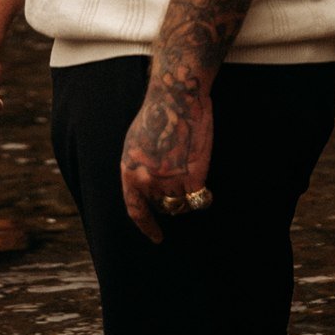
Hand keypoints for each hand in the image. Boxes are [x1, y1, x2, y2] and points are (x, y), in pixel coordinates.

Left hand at [119, 79, 212, 243]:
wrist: (175, 97)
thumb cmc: (157, 115)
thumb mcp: (135, 144)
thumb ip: (139, 169)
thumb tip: (146, 189)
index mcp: (130, 171)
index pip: (135, 209)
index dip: (147, 226)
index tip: (157, 237)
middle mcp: (147, 180)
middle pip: (162, 206)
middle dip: (170, 200)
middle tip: (178, 180)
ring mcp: (170, 181)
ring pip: (181, 204)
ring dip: (186, 196)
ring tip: (189, 173)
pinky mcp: (193, 177)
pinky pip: (199, 200)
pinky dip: (203, 196)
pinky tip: (204, 186)